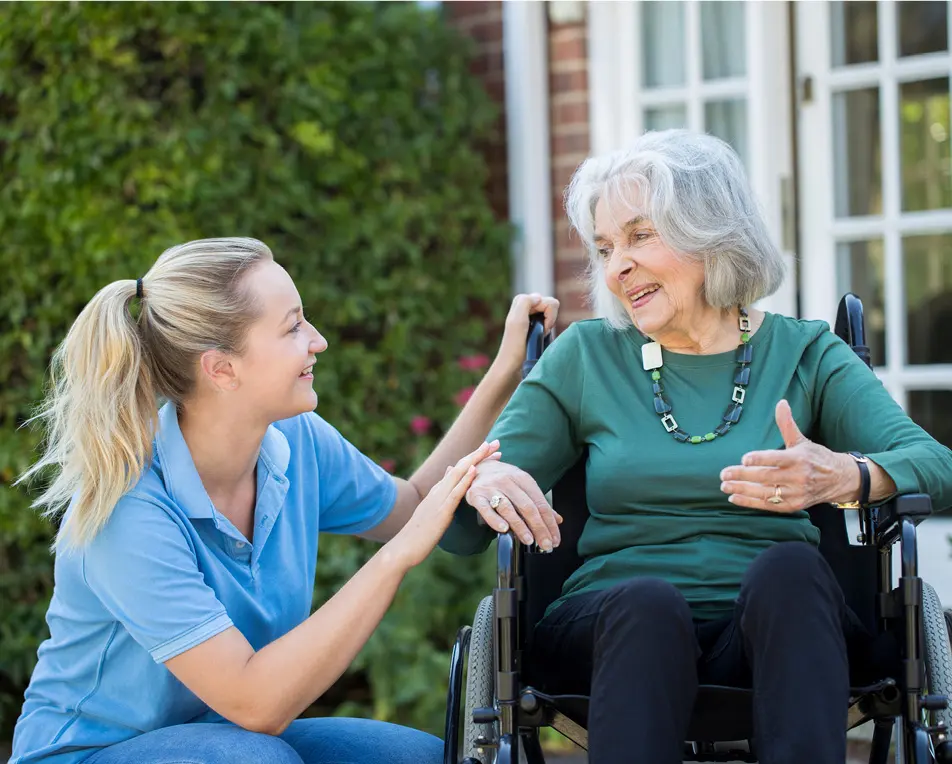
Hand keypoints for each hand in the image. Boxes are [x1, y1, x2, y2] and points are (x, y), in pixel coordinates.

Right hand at [388, 442, 499, 567]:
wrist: (404, 547)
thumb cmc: (420, 533)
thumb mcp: (433, 509)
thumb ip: (442, 492)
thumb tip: (449, 473)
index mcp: (439, 490)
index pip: (460, 469)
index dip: (476, 458)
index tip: (491, 450)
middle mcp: (439, 489)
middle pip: (461, 466)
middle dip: (479, 453)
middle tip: (496, 442)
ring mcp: (439, 498)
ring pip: (459, 473)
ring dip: (475, 459)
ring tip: (488, 448)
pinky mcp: (441, 511)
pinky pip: (455, 492)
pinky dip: (465, 480)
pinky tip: (474, 470)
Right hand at [466, 459, 562, 550]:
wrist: (477, 466)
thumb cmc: (503, 479)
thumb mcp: (523, 485)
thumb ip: (539, 503)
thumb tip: (557, 520)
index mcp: (523, 478)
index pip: (540, 503)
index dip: (549, 523)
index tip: (554, 539)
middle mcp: (507, 481)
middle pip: (527, 507)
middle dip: (539, 528)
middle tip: (545, 545)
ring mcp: (491, 487)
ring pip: (508, 508)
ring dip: (520, 526)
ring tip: (529, 540)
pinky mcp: (476, 495)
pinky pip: (486, 509)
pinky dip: (495, 520)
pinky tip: (504, 529)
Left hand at [493, 293, 559, 377]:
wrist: (512, 366)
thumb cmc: (514, 347)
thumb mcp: (517, 321)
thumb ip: (525, 302)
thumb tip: (539, 297)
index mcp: (521, 302)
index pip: (549, 301)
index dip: (548, 315)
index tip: (539, 328)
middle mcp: (526, 307)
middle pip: (552, 305)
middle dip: (550, 319)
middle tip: (540, 332)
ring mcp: (532, 316)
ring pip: (552, 313)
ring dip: (549, 325)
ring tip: (539, 335)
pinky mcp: (536, 326)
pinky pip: (550, 321)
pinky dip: (548, 329)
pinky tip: (541, 337)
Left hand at [719, 400, 859, 512]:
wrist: (839, 480)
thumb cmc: (816, 457)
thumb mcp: (802, 440)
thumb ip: (787, 424)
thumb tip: (780, 402)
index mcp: (799, 458)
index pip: (777, 459)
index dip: (760, 459)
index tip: (744, 459)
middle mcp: (798, 477)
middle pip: (766, 477)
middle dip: (743, 475)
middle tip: (723, 474)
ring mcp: (796, 493)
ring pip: (765, 493)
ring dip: (742, 490)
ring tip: (725, 486)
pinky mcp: (793, 506)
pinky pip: (768, 505)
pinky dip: (750, 503)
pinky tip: (735, 498)